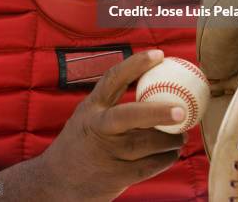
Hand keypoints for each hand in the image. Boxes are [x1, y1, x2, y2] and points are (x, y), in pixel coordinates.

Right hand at [39, 49, 186, 200]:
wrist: (55, 182)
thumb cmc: (81, 142)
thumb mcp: (88, 115)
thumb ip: (113, 103)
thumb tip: (156, 85)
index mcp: (92, 107)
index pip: (113, 78)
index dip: (137, 64)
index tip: (159, 54)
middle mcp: (98, 127)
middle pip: (130, 116)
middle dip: (158, 112)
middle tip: (182, 109)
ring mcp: (106, 154)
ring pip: (145, 144)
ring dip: (170, 140)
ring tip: (182, 135)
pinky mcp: (115, 177)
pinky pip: (148, 167)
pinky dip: (165, 159)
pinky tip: (172, 154)